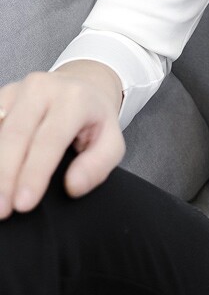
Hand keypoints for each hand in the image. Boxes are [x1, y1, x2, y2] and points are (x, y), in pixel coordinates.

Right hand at [0, 63, 124, 218]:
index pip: (50, 140)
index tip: (24, 204)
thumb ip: (98, 165)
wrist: (83, 85)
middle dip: (5, 175)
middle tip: (1, 209)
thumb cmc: (94, 119)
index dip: (35, 173)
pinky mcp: (0, 96)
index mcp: (74, 99)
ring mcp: (16, 89)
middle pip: (15, 135)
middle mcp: (42, 88)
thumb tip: (73, 186)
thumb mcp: (112, 141)